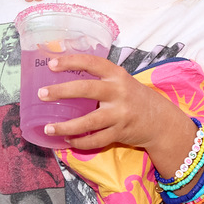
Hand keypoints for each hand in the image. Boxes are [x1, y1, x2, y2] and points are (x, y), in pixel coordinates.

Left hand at [36, 53, 194, 166]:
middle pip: (86, 90)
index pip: (92, 63)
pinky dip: (80, 142)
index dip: (71, 62)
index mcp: (117, 75)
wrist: (161, 120)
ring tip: (48, 128)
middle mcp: (119, 92)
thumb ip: (100, 79)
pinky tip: (68, 140)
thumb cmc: (134, 98)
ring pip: (89, 122)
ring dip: (66, 126)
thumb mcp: (121, 82)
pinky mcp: (121, 133)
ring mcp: (120, 114)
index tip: (51, 64)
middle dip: (61, 91)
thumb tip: (66, 74)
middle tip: (41, 94)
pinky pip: (96, 140)